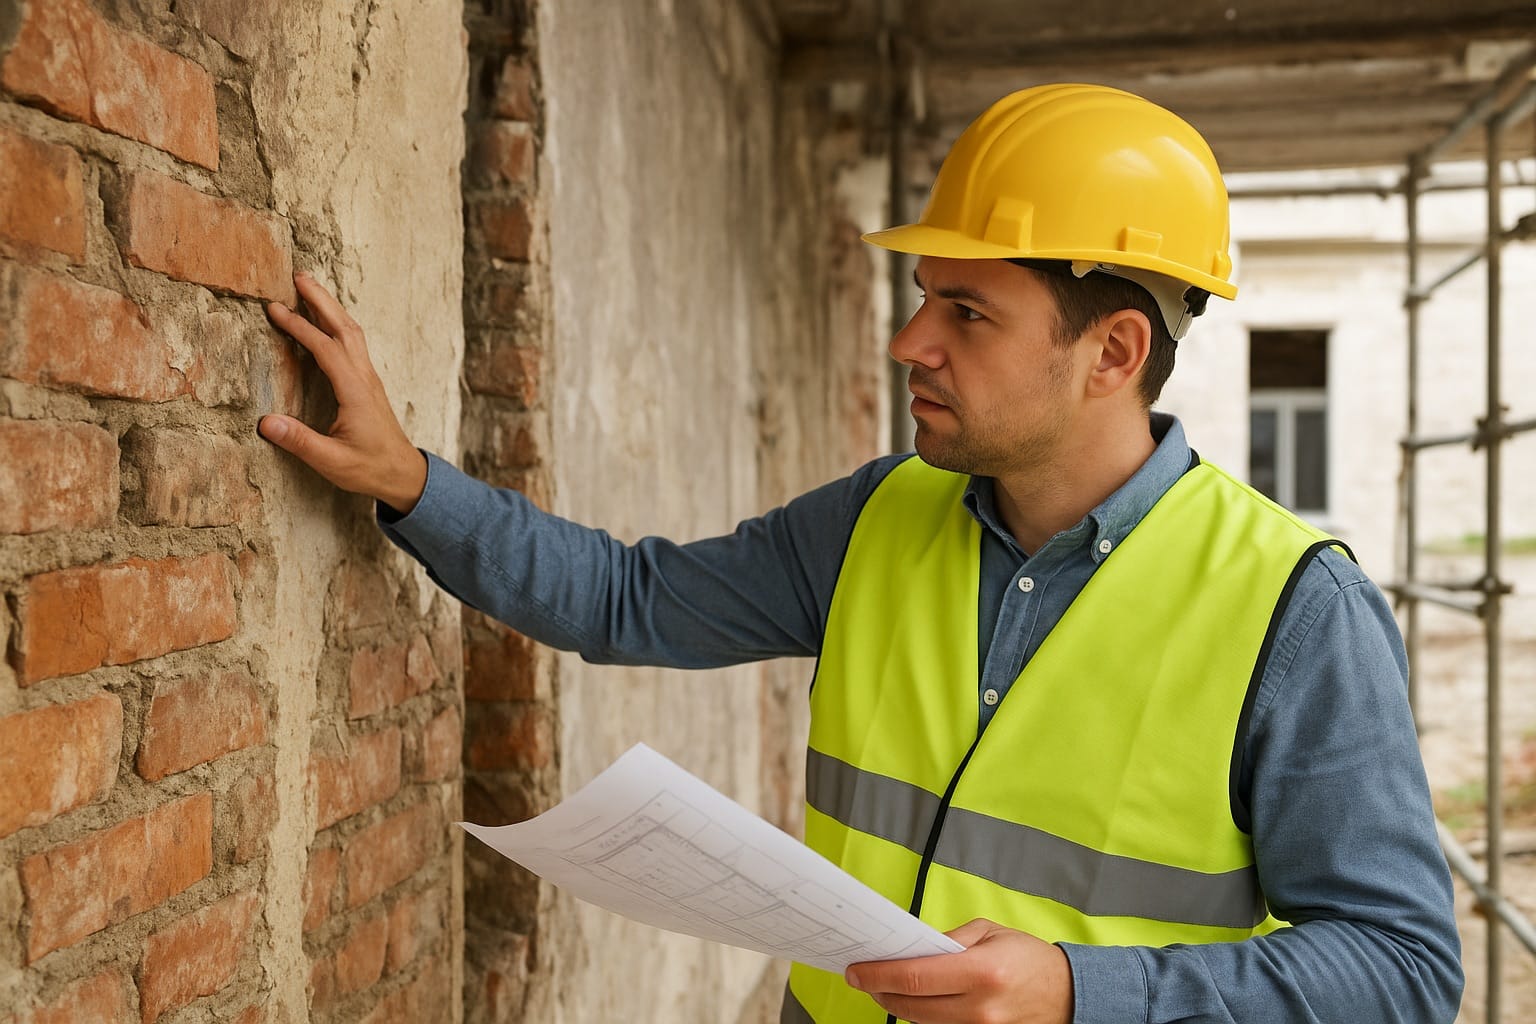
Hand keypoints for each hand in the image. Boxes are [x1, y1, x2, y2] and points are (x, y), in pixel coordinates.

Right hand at [258, 272, 427, 513]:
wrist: (403, 473)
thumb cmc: (370, 468)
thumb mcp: (333, 462)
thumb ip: (300, 442)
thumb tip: (265, 422)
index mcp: (355, 392)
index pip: (325, 349)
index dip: (300, 327)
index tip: (274, 309)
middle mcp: (364, 378)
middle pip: (344, 328)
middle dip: (321, 300)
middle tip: (298, 275)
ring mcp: (369, 378)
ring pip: (352, 332)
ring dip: (331, 307)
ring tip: (309, 287)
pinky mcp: (368, 383)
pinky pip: (353, 343)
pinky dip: (337, 324)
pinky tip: (326, 321)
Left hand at [845, 919, 1072, 1023]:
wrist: (1069, 994)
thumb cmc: (1028, 958)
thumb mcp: (989, 933)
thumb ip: (948, 941)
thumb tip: (911, 948)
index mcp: (981, 972)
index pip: (915, 977)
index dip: (878, 974)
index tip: (856, 971)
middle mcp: (980, 1008)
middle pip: (912, 1006)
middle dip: (881, 991)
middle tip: (863, 978)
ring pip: (922, 1022)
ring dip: (899, 1004)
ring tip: (886, 986)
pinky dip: (924, 1016)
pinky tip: (915, 1000)